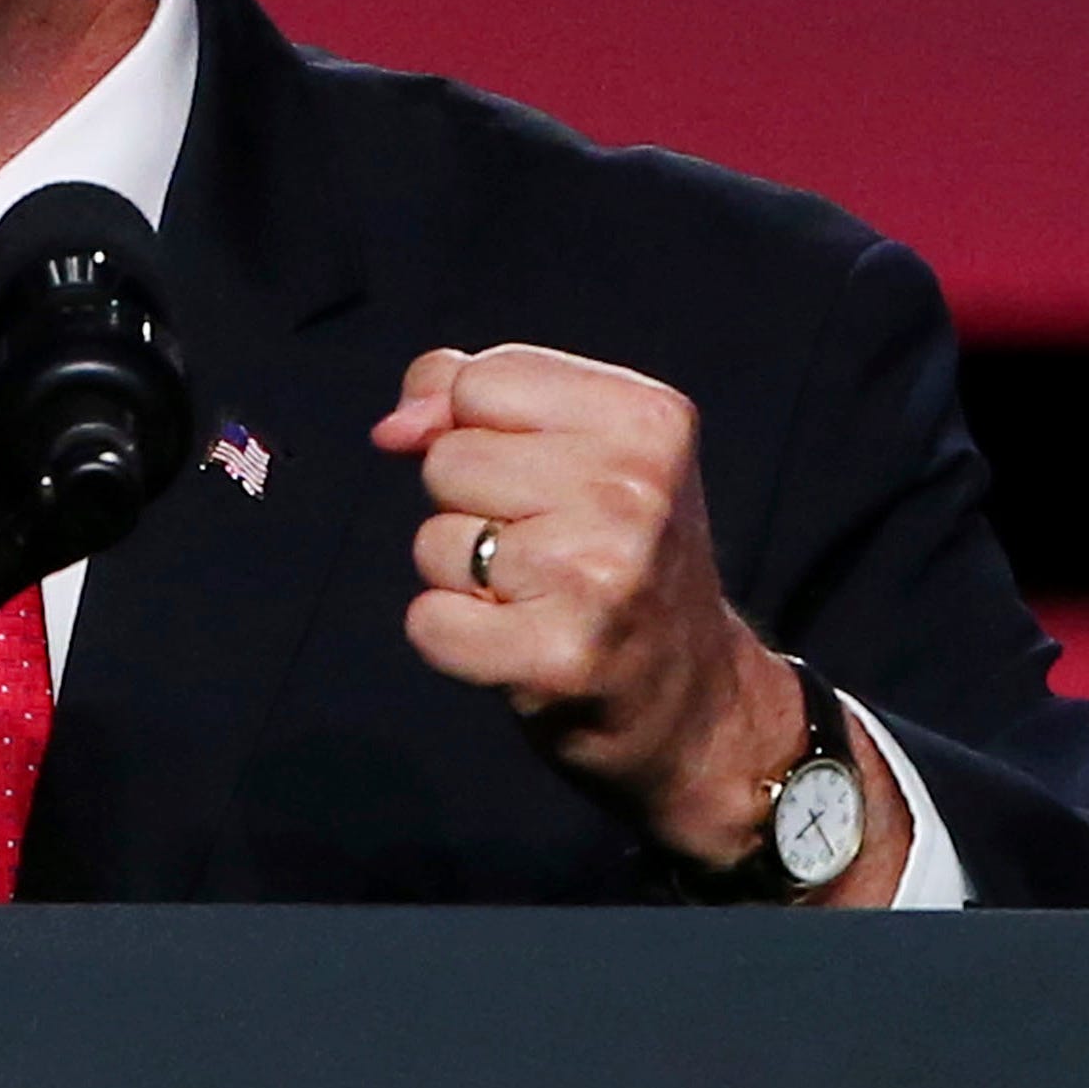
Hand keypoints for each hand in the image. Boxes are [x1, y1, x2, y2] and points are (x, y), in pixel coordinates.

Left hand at [369, 344, 808, 868]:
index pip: (478, 382)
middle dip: (472, 507)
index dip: (480, 431)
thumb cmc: (614, 556)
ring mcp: (601, 576)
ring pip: (434, 541)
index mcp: (648, 420)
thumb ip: (466, 396)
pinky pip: (429, 622)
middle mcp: (635, 491)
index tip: (545, 479)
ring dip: (464, 578)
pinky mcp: (561, 658)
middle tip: (548, 550)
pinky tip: (518, 647)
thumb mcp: (574, 446)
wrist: (695, 706)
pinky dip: (453, 640)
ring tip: (539, 598)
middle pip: (447, 461)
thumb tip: (394, 428)